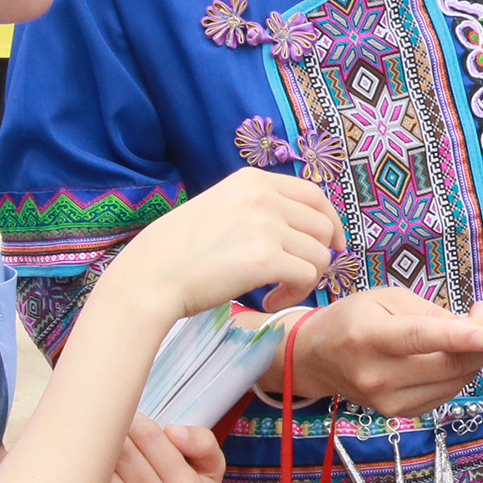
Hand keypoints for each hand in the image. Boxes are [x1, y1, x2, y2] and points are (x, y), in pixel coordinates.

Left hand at [90, 416, 225, 482]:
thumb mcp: (210, 472)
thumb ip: (203, 443)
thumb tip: (173, 430)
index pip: (151, 439)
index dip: (132, 421)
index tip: (124, 415)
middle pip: (125, 458)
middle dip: (109, 437)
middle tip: (100, 427)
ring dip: (94, 465)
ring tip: (89, 452)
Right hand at [107, 168, 343, 323]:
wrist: (151, 276)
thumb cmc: (179, 251)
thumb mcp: (221, 209)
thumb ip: (259, 210)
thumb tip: (303, 230)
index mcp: (252, 180)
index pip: (314, 194)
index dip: (330, 221)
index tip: (331, 245)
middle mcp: (263, 196)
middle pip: (323, 226)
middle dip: (318, 255)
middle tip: (296, 277)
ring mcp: (266, 225)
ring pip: (319, 255)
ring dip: (305, 280)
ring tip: (275, 293)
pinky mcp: (266, 259)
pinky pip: (306, 277)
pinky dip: (293, 295)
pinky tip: (268, 302)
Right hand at [277, 288, 482, 419]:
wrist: (315, 359)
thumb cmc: (351, 319)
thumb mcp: (385, 299)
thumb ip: (433, 312)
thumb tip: (479, 321)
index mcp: (368, 337)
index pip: (417, 338)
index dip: (455, 336)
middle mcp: (377, 375)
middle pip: (446, 366)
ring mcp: (387, 401)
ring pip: (452, 383)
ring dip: (474, 360)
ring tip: (481, 336)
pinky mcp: (397, 414)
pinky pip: (444, 394)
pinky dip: (458, 375)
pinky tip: (456, 357)